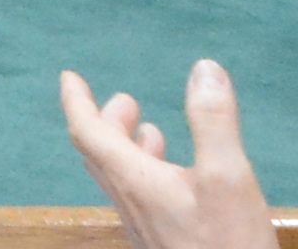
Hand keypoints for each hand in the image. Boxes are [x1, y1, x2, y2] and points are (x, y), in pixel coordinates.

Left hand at [62, 61, 273, 248]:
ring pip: (122, 180)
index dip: (76, 101)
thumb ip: (214, 121)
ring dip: (130, 149)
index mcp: (134, 182)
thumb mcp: (228, 177)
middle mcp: (130, 205)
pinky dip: (150, 175)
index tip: (69, 77)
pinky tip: (179, 181)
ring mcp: (145, 230)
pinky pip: (142, 201)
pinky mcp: (163, 246)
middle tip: (124, 99)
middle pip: (100, 155)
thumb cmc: (227, 247)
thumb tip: (204, 67)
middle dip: (106, 121)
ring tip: (153, 131)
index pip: (87, 133)